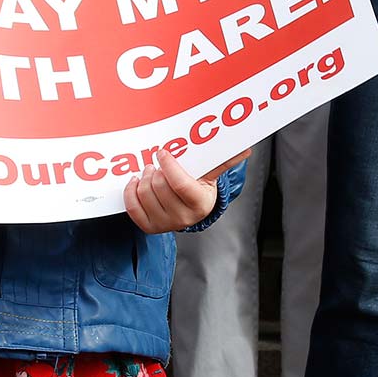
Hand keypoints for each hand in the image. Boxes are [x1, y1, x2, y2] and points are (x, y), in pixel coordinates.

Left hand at [123, 148, 250, 233]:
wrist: (192, 210)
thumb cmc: (199, 187)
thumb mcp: (211, 174)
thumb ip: (225, 160)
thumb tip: (246, 149)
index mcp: (199, 204)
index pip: (179, 184)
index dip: (168, 165)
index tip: (163, 152)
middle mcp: (183, 218)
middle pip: (159, 187)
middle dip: (156, 170)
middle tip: (157, 162)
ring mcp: (164, 224)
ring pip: (144, 193)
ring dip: (144, 177)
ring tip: (150, 171)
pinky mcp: (149, 227)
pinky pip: (132, 207)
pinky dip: (131, 191)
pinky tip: (137, 181)